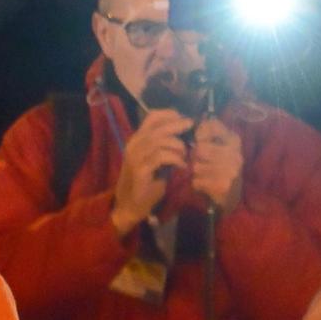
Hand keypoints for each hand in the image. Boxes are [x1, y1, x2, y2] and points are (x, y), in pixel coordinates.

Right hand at [110, 108, 191, 234]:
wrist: (129, 205)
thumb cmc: (145, 184)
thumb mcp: (154, 161)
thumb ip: (164, 148)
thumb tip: (183, 138)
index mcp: (137, 140)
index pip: (151, 118)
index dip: (168, 114)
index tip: (182, 117)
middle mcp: (134, 145)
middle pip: (157, 127)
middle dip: (176, 124)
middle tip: (190, 125)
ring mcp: (135, 157)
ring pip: (159, 141)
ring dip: (177, 145)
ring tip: (185, 154)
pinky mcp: (140, 170)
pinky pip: (160, 157)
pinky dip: (175, 159)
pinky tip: (182, 166)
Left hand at [188, 114, 244, 214]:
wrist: (231, 196)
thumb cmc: (221, 166)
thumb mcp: (219, 145)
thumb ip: (209, 131)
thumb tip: (200, 118)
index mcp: (234, 139)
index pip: (211, 125)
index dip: (200, 133)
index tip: (200, 140)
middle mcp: (235, 154)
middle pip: (199, 148)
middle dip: (196, 157)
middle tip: (202, 163)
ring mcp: (231, 171)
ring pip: (196, 166)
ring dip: (196, 172)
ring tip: (205, 174)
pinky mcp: (223, 186)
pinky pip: (196, 180)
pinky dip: (197, 184)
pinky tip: (206, 185)